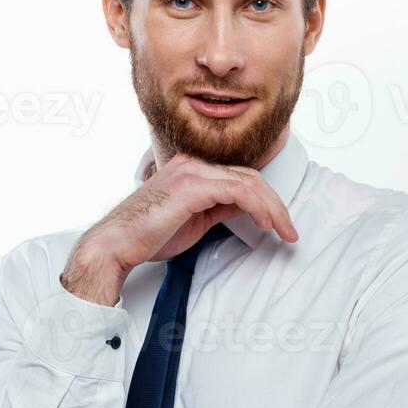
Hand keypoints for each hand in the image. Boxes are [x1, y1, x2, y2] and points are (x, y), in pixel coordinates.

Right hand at [61, 154, 299, 304]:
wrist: (116, 244)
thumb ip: (221, 208)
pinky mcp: (192, 186)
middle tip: (290, 231)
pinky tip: (265, 224)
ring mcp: (192, 171)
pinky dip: (257, 207)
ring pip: (249, 182)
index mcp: (192, 168)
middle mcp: (193, 163)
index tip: (281, 225)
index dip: (266, 199)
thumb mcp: (196, 220)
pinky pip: (238, 191)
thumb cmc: (149, 236)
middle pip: (250, 176)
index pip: (241, 177)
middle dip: (276, 204)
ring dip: (273, 208)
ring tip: (284, 231)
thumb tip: (249, 208)